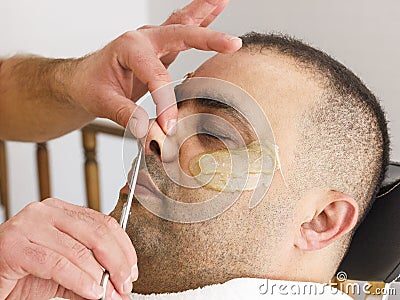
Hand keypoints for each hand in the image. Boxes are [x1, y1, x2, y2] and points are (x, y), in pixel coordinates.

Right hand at [0, 198, 135, 298]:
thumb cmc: (23, 272)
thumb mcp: (65, 270)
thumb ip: (90, 274)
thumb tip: (118, 286)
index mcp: (61, 210)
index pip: (103, 223)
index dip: (123, 247)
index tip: (132, 269)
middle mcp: (46, 212)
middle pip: (96, 234)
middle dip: (117, 262)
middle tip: (125, 284)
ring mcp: (29, 225)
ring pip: (79, 251)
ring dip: (100, 277)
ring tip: (110, 294)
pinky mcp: (15, 245)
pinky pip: (58, 264)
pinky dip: (80, 280)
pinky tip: (93, 292)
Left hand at [68, 0, 240, 137]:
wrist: (82, 79)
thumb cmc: (90, 86)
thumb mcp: (103, 103)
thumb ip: (127, 116)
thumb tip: (150, 133)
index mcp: (128, 48)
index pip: (157, 76)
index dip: (166, 103)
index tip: (169, 126)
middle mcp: (142, 39)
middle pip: (180, 34)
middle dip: (208, 39)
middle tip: (232, 43)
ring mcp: (152, 40)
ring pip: (182, 23)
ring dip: (205, 13)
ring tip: (223, 0)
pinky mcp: (158, 48)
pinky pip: (182, 30)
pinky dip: (200, 19)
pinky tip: (215, 9)